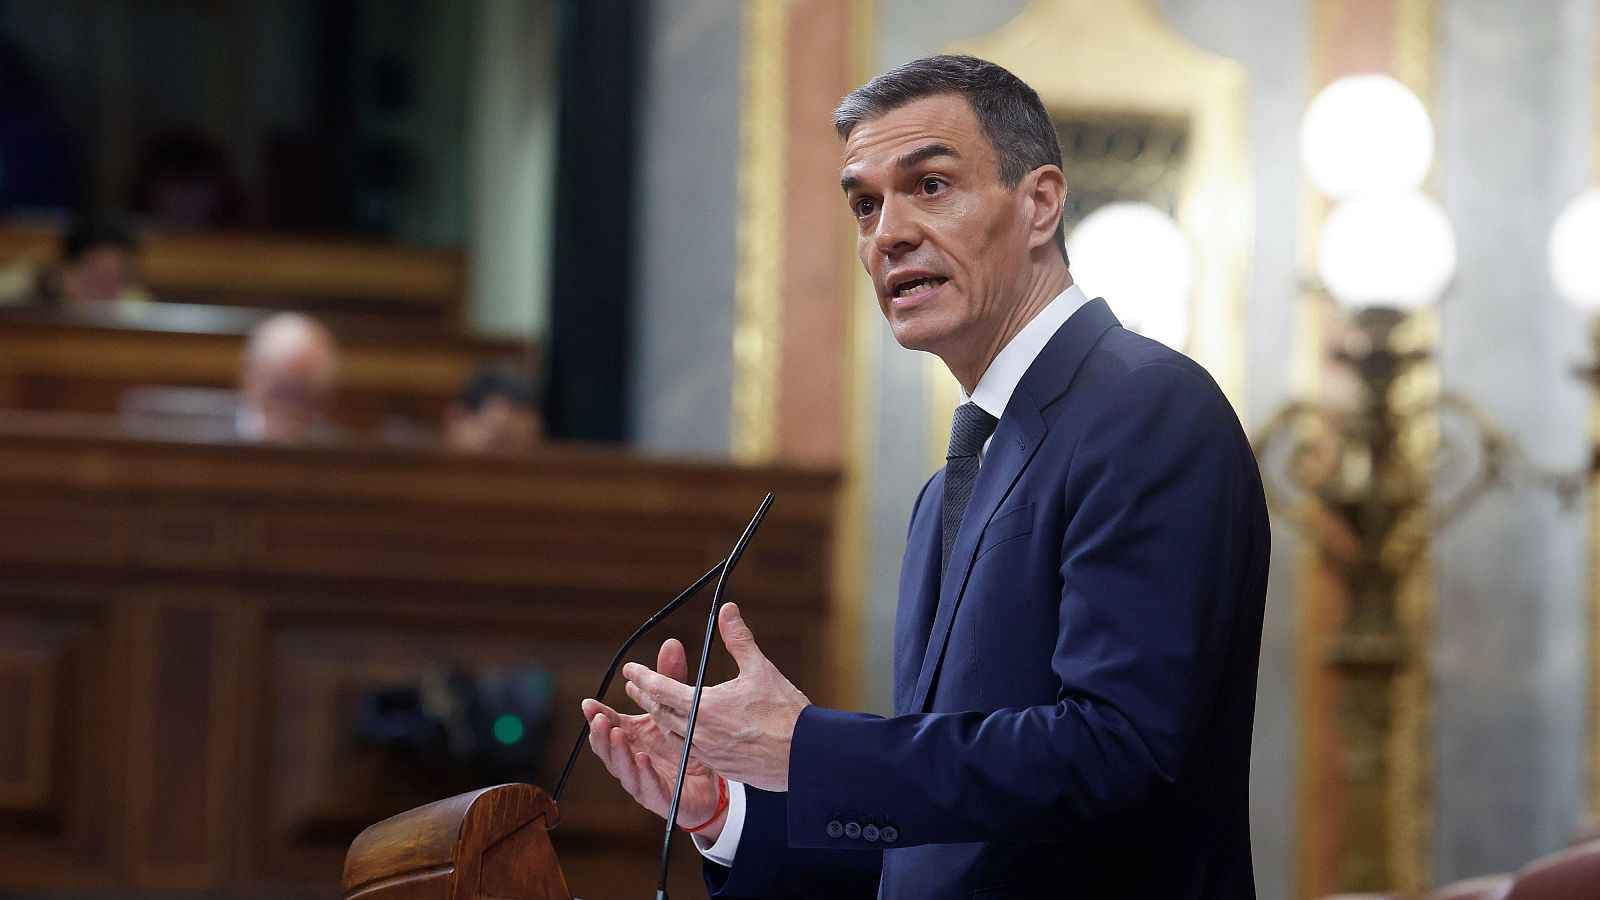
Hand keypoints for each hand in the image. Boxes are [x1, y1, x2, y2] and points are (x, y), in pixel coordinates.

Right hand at [581, 638, 727, 838]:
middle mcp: (632, 758)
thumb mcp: (679, 707)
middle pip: (608, 747)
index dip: (597, 715)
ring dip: (617, 751)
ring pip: (623, 768)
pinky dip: (643, 773)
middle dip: (601, 733)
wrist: (711, 785)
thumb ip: (671, 678)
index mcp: (633, 736)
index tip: (588, 703)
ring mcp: (643, 779)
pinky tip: (642, 759)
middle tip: (598, 719)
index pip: (608, 724)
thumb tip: (670, 643)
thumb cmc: (686, 746)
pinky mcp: (660, 798)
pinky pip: (649, 786)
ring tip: (617, 734)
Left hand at [623, 603, 809, 791]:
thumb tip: (728, 610)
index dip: (642, 677)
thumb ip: (739, 639)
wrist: (804, 756)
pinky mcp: (719, 768)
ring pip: (672, 735)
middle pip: (661, 713)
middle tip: (634, 686)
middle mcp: (699, 733)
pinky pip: (688, 752)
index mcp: (705, 707)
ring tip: (654, 708)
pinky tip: (682, 734)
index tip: (631, 669)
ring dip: (660, 719)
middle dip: (645, 697)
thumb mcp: (761, 669)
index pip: (661, 689)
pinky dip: (679, 738)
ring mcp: (708, 754)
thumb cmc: (785, 712)